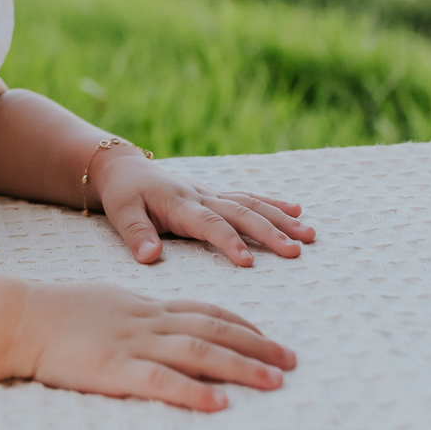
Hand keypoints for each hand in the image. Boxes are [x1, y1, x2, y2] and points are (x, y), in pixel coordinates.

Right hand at [19, 282, 294, 411]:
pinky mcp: (114, 370)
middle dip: (257, 346)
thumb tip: (156, 323)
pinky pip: (161, 381)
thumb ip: (134, 313)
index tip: (266, 336)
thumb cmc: (55, 311)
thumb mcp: (104, 301)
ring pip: (199, 351)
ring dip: (241, 367)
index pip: (204, 309)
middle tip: (291, 361)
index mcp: (144, 305)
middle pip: (214, 329)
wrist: (18, 316)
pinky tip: (220, 403)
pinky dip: (193, 391)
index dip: (240, 323)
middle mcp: (147, 321)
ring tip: (276, 382)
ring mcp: (133, 344)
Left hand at [92, 153, 314, 267]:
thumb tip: (150, 257)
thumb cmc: (123, 194)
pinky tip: (298, 210)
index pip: (208, 224)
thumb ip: (137, 234)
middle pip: (240, 213)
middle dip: (269, 232)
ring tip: (309, 235)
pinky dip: (273, 203)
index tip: (248, 261)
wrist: (124, 168)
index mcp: (179, 203)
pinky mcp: (215, 194)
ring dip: (281, 219)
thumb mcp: (121, 213)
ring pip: (251, 204)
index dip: (228, 241)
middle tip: (295, 251)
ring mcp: (211, 194)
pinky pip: (248, 197)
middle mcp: (201, 196)